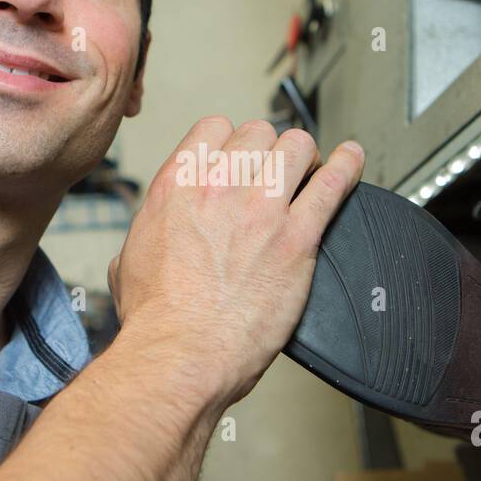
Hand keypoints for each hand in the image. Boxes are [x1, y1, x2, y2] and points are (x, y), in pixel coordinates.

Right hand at [108, 117, 364, 407]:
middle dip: (269, 149)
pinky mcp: (297, 237)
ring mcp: (262, 208)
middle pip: (259, 133)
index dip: (232, 140)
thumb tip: (154, 231)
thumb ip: (150, 232)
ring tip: (311, 171)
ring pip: (297, 147)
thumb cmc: (157, 319)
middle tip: (276, 170)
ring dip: (305, 157)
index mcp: (178, 185)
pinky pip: (332, 185)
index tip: (240, 156)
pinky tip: (352, 160)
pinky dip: (347, 167)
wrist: (181, 353)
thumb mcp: (129, 260)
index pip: (215, 128)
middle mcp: (221, 187)